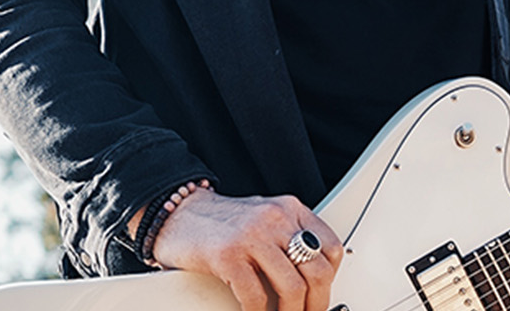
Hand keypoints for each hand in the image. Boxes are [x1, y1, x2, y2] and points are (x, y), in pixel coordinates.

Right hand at [150, 188, 344, 310]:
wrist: (177, 214)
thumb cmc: (220, 224)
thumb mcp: (264, 221)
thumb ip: (288, 240)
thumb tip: (313, 282)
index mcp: (290, 209)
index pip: (332, 247)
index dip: (332, 280)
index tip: (322, 298)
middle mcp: (276, 218)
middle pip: (317, 271)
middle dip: (317, 305)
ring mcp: (252, 236)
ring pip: (292, 287)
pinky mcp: (228, 255)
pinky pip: (255, 297)